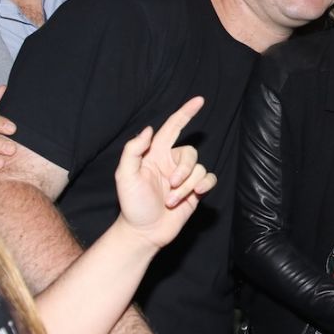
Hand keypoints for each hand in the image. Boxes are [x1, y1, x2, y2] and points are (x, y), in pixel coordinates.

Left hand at [114, 96, 216, 248]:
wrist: (144, 232)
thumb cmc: (132, 205)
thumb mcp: (124, 176)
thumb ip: (133, 150)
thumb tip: (149, 129)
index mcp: (156, 154)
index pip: (173, 127)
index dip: (186, 112)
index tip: (199, 100)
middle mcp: (172, 162)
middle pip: (190, 153)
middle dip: (183, 172)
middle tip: (170, 189)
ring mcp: (184, 177)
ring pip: (199, 169)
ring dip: (187, 187)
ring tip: (172, 202)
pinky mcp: (195, 191)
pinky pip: (209, 179)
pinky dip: (204, 186)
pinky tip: (195, 196)